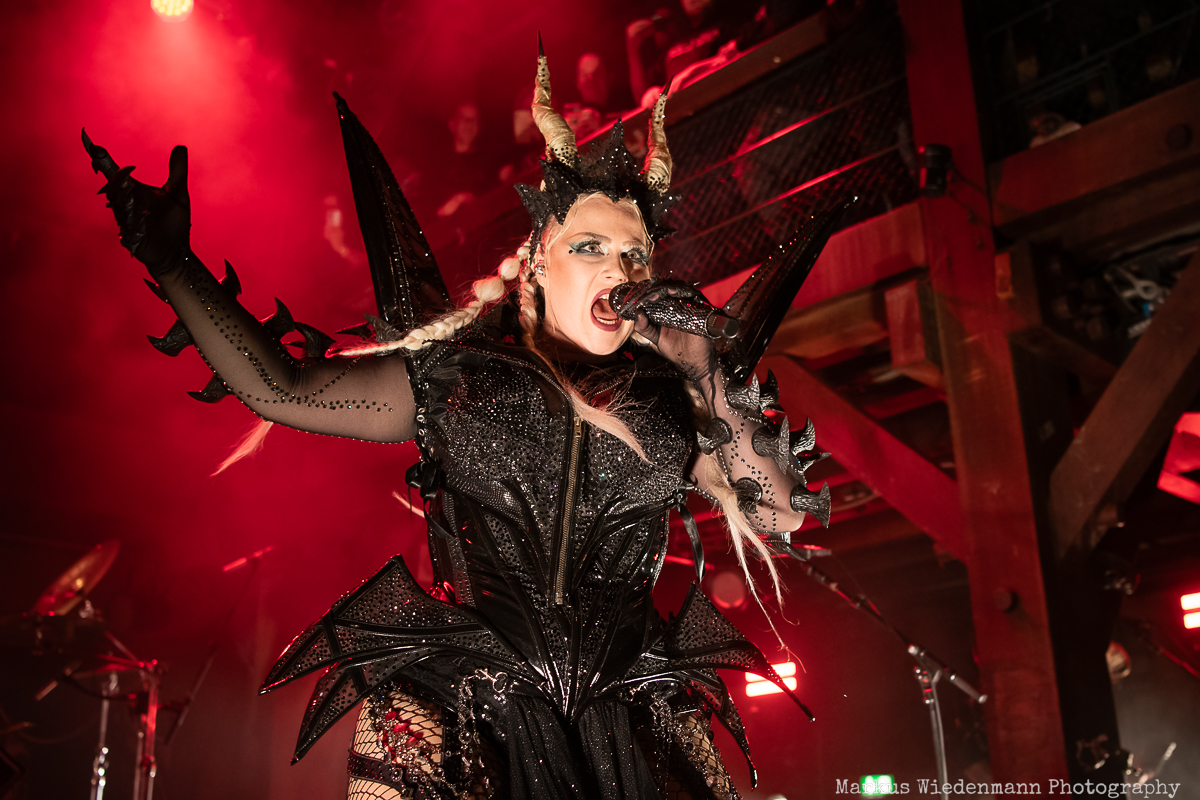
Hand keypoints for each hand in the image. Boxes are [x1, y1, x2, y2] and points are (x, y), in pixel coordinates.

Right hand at [82, 130, 190, 273]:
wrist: (176, 252)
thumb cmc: (175, 222)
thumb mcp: (178, 194)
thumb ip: (177, 171)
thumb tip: (180, 147)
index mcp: (133, 190)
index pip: (115, 172)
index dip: (103, 159)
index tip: (92, 144)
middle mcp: (126, 203)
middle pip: (113, 187)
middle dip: (115, 180)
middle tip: (118, 172)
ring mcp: (126, 220)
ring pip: (118, 207)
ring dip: (123, 201)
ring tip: (130, 195)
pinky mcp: (131, 238)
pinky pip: (126, 228)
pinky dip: (130, 225)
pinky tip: (136, 223)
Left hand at [614, 279, 719, 383]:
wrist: (692, 361)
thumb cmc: (675, 350)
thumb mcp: (654, 338)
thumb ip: (644, 327)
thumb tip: (638, 312)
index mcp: (666, 310)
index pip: (656, 295)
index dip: (648, 293)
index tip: (640, 295)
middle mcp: (678, 306)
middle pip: (667, 289)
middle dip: (658, 288)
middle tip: (650, 294)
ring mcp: (689, 306)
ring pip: (680, 289)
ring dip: (670, 288)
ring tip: (662, 293)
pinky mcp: (701, 310)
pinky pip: (694, 297)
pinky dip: (685, 294)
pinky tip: (676, 296)